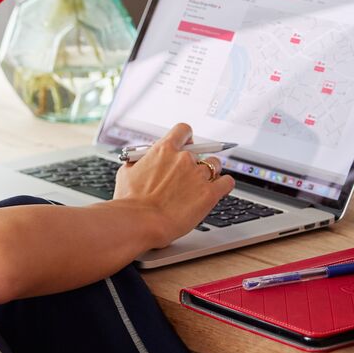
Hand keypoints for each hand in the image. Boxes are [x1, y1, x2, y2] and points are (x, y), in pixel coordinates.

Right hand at [113, 123, 234, 245]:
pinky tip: (219, 189)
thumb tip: (142, 161)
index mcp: (164, 149)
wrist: (140, 222)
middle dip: (196, 162)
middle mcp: (184, 158)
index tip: (186, 145)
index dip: (186, 138)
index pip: (183, 130)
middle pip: (201, 151)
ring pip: (215, 165)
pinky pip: (227, 182)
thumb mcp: (126, 173)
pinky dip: (224, 185)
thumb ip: (139, 162)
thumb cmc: (129, 202)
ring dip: (210, 173)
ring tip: (202, 185)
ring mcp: (198, 175)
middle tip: (189, 175)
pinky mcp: (210, 193)